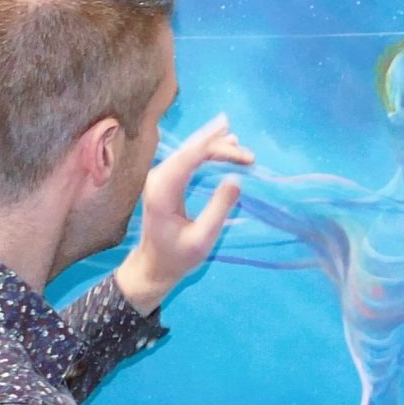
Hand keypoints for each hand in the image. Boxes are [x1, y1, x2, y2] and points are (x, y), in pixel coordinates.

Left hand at [116, 115, 257, 312]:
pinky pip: (187, 158)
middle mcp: (157, 177)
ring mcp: (159, 177)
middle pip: (191, 149)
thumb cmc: (177, 257)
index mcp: (163, 190)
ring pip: (189, 151)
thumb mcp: (202, 239)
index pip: (191, 157)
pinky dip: (205, 150)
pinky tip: (220, 142)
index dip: (220, 150)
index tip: (247, 158)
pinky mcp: (165, 180)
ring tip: (237, 140)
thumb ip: (218, 209)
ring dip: (214, 144)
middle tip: (250, 155)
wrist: (153, 265)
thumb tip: (236, 181)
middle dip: (221, 146)